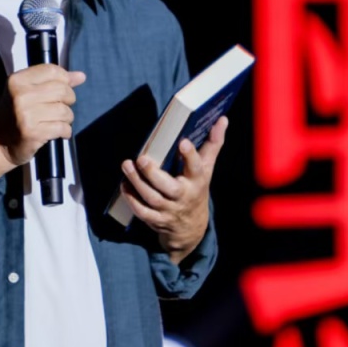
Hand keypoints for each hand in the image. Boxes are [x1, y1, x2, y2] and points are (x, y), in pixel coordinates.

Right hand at [0, 64, 85, 184]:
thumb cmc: (14, 115)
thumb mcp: (27, 92)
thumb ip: (53, 82)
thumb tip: (80, 76)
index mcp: (17, 80)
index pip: (52, 70)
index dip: (65, 79)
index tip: (64, 88)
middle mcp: (20, 95)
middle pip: (63, 90)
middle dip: (68, 100)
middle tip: (59, 108)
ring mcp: (26, 114)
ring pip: (65, 110)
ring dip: (67, 118)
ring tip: (57, 121)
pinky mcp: (32, 132)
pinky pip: (63, 127)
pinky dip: (65, 131)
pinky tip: (58, 132)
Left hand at [120, 116, 226, 264]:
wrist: (192, 227)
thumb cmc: (197, 189)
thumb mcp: (207, 168)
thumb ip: (213, 144)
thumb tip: (222, 119)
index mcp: (197, 181)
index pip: (196, 168)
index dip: (190, 156)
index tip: (182, 142)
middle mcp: (184, 196)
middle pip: (170, 187)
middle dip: (153, 174)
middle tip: (141, 158)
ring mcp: (169, 210)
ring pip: (153, 198)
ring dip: (137, 183)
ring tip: (127, 165)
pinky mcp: (157, 219)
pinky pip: (143, 212)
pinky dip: (132, 199)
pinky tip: (124, 184)